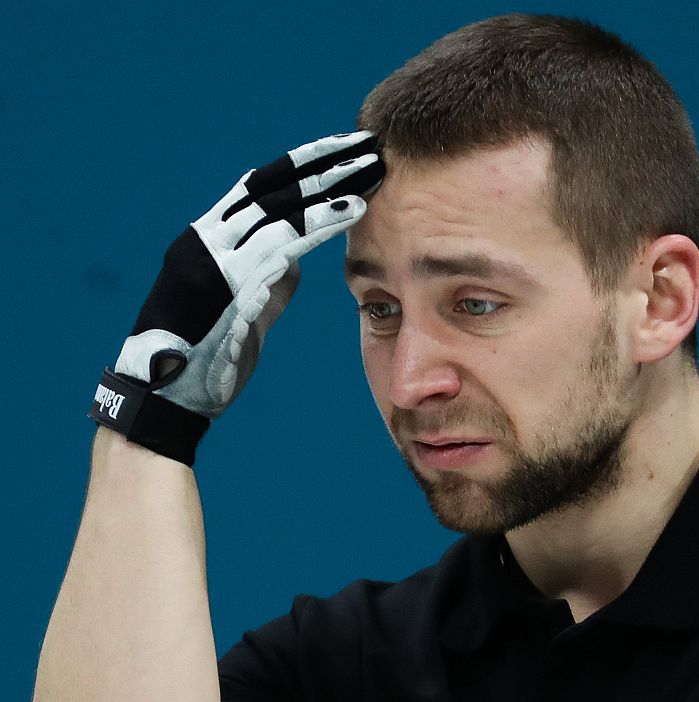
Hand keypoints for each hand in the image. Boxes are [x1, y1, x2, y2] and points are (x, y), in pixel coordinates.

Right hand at [114, 132, 382, 418]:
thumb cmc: (206, 354)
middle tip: (367, 146)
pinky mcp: (231, 285)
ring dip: (329, 188)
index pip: (259, 186)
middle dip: (321, 162)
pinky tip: (353, 212)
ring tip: (370, 173)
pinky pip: (283, 245)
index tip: (341, 148)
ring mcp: (217, 258)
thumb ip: (267, 276)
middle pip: (273, 185)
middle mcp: (208, 238)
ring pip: (280, 208)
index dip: (301, 164)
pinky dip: (320, 225)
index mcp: (208, 238)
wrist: (165, 394)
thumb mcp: (243, 306)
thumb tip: (295, 257)